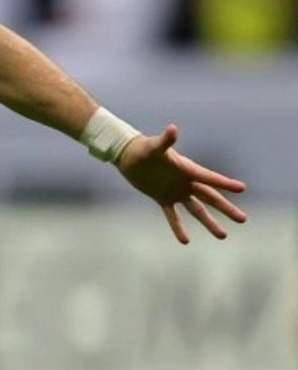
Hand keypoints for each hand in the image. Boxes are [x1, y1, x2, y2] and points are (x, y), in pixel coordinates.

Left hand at [116, 124, 246, 243]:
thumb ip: (165, 141)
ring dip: (209, 222)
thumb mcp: (154, 147)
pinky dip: (178, 227)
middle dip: (226, 208)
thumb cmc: (142, 148)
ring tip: (223, 235)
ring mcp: (175, 191)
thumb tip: (173, 128)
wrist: (127, 154)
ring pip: (197, 209)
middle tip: (243, 219)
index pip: (209, 178)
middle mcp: (185, 182)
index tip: (242, 188)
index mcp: (187, 169)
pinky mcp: (162, 198)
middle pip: (210, 197)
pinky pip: (173, 215)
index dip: (225, 183)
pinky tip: (185, 241)